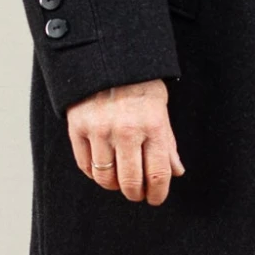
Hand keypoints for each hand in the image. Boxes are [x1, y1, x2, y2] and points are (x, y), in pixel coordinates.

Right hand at [66, 79, 184, 205]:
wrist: (106, 56)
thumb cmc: (139, 83)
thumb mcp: (161, 109)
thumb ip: (167, 143)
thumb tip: (176, 171)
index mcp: (153, 125)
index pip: (158, 174)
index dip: (158, 193)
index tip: (156, 198)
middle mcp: (126, 130)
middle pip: (130, 182)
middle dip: (136, 194)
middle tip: (138, 194)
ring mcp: (100, 130)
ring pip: (105, 177)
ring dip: (114, 186)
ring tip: (119, 182)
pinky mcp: (78, 128)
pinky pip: (85, 165)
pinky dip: (94, 173)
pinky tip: (102, 170)